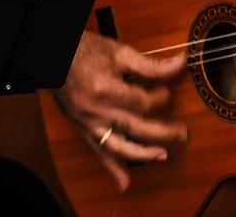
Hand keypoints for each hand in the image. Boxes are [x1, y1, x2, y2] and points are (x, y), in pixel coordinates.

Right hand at [52, 30, 187, 191]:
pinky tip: (125, 183)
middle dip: (163, 132)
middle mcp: (98, 110)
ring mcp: (89, 122)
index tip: (166, 92)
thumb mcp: (119, 52)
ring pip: (119, 146)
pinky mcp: (83, 129)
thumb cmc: (86, 51)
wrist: (54, 58)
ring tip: (162, 156)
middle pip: (136, 127)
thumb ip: (151, 64)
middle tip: (182, 133)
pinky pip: (98, 152)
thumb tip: (181, 64)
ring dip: (142, 154)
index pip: (142, 102)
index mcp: (106, 89)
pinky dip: (111, 169)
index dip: (160, 99)